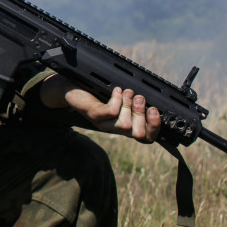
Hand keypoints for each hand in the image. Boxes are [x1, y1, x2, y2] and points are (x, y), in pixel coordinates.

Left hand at [39, 74, 160, 142]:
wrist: (71, 89)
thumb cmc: (96, 91)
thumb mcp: (119, 98)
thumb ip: (134, 101)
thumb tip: (153, 97)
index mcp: (124, 125)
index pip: (146, 137)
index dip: (154, 127)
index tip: (155, 110)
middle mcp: (115, 128)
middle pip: (138, 134)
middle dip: (143, 116)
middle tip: (140, 99)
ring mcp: (103, 123)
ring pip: (125, 124)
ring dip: (129, 105)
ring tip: (128, 92)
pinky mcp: (94, 115)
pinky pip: (111, 112)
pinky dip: (117, 100)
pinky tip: (116, 91)